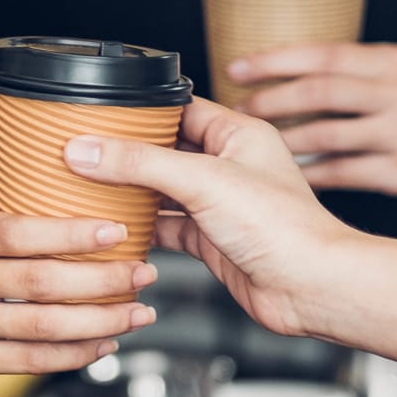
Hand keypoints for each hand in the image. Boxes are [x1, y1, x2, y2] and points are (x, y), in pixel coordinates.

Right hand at [0, 207, 156, 382]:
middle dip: (104, 279)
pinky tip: (102, 343)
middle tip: (145, 272)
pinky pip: (29, 361)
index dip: (74, 233)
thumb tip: (62, 218)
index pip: (20, 232)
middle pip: (42, 281)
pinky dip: (72, 354)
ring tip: (138, 312)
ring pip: (43, 326)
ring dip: (100, 320)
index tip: (116, 231)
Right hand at [62, 99, 355, 337]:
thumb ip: (141, 163)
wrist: (310, 288)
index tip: (100, 115)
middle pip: (166, 150)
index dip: (140, 111)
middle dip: (128, 154)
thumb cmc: (284, 228)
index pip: (179, 108)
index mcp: (238, 134)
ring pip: (163, 190)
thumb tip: (89, 149)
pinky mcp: (212, 241)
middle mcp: (230, 166)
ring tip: (90, 186)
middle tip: (86, 151)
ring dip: (131, 191)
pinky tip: (116, 227)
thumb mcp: (203, 181)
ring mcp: (220, 205)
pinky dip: (142, 228)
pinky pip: (167, 227)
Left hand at [226, 43, 396, 213]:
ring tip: (255, 145)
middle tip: (238, 110)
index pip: (324, 54)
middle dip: (271, 100)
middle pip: (320, 91)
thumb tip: (296, 71)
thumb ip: (363, 71)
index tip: (237, 67)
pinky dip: (310, 174)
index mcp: (396, 62)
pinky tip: (288, 176)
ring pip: (327, 134)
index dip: (275, 60)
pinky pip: (343, 173)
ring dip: (284, 140)